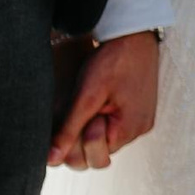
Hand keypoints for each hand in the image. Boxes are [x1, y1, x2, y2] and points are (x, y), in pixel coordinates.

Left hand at [48, 31, 160, 171]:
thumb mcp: (86, 96)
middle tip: (83, 108)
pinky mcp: (140, 110)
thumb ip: (69, 130)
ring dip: (93, 125)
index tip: (81, 112)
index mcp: (130, 129)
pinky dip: (103, 117)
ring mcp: (142, 120)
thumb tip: (51, 160)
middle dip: (86, 137)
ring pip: (107, 138)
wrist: (134, 34)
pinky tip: (99, 99)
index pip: (95, 157)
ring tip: (90, 101)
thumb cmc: (112, 61)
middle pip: (102, 152)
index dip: (80, 139)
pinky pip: (116, 126)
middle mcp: (140, 129)